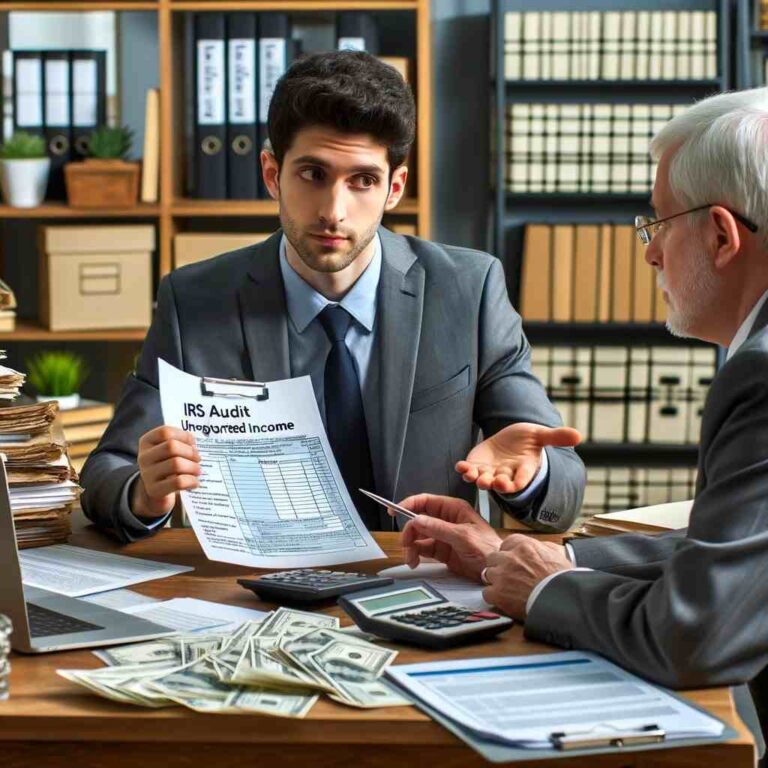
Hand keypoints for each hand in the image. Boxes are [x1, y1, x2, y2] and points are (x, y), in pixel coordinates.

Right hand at [131, 426, 200, 518]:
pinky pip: (178, 482)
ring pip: (176, 464)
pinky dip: (191, 481)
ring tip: (198, 470)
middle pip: (172, 447)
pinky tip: (195, 482)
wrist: (156, 492)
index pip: (165, 432)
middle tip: (198, 458)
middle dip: (190, 452)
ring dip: (193, 467)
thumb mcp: (169, 451)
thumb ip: (179, 443)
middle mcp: (144, 457)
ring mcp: (147, 474)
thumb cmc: (167, 465)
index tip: (193, 443)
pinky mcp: (154, 490)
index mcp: (147, 442)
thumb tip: (194, 444)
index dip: (184, 436)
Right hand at [396, 494, 501, 581]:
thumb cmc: (488, 548)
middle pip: (418, 520)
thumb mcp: (463, 537)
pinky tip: (415, 562)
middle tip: (406, 544)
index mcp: (453, 509)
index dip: (409, 504)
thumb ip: (439, 528)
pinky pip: (422, 549)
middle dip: (409, 532)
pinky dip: (415, 555)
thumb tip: (417, 520)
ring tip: (411, 559)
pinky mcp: (441, 550)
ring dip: (411, 546)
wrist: (496, 570)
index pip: (426, 501)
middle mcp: (446, 520)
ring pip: (418, 536)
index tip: (394, 511)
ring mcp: (443, 535)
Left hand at [456, 422, 580, 493]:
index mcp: (524, 469)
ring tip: (472, 475)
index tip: (510, 484)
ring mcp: (491, 472)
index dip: (516, 483)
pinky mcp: (477, 466)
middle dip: (495, 483)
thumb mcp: (541, 435)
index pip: (522, 479)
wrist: (510, 440)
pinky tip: (460, 466)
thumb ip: (556, 437)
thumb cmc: (527, 439)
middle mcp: (507, 474)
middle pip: (501, 483)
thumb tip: (579, 435)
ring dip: (478, 479)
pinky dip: (465, 469)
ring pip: (484, 479)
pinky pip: (470, 470)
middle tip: (491, 483)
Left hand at [481, 535, 572, 618]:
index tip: (512, 560)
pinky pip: (487, 592)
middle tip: (509, 576)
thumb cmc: (562, 581)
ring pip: (488, 573)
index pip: (507, 542)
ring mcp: (502, 575)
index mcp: (525, 546)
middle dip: (499, 566)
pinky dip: (494, 597)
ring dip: (496, 581)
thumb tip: (539, 548)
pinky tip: (504, 600)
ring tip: (508, 589)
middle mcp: (510, 558)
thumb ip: (543, 548)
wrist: (562, 602)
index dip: (509, 553)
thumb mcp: (557, 555)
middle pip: (493, 557)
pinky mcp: (498, 593)